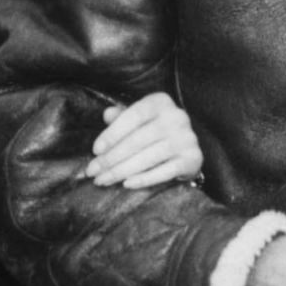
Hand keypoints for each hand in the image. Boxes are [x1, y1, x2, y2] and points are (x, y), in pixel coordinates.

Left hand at [86, 93, 202, 187]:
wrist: (187, 148)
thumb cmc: (154, 131)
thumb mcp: (138, 119)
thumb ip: (122, 116)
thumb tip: (106, 114)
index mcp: (161, 102)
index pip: (133, 116)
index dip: (112, 134)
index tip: (95, 150)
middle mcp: (177, 117)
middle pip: (137, 140)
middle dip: (111, 158)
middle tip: (93, 172)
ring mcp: (187, 138)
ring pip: (148, 158)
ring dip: (121, 171)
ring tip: (103, 180)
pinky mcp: (193, 158)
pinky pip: (163, 172)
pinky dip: (143, 179)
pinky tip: (126, 184)